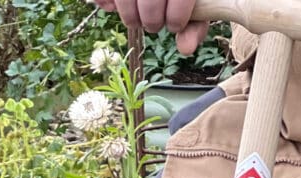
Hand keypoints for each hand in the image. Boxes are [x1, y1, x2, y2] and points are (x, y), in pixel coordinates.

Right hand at [89, 0, 208, 54]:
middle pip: (150, 0)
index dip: (177, 19)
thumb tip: (185, 49)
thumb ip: (195, 24)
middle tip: (154, 24)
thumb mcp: (194, 1)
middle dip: (152, 20)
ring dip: (131, 17)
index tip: (175, 25)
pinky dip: (105, 2)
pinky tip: (113, 6)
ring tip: (137, 19)